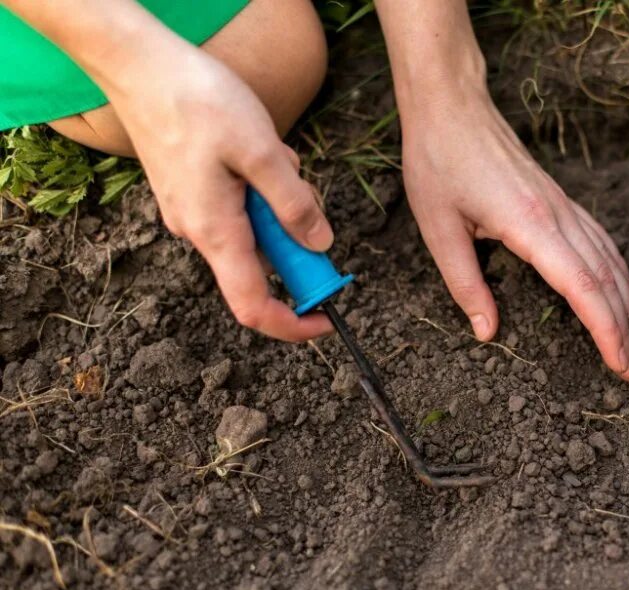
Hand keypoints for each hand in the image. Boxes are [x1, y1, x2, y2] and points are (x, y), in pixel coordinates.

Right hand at [103, 43, 334, 341]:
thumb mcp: (262, 151)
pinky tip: (255, 149)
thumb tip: (320, 246)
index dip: (293, 323)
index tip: (328, 318)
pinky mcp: (193, 194)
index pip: (253, 306)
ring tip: (270, 154)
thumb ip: (294, 204)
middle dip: (294, 235)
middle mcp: (199, 232)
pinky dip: (260, 187)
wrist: (140, 66)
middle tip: (299, 186)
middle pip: (262, 264)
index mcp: (215, 231)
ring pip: (256, 229)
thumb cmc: (198, 102)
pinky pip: (240, 208)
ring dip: (278, 202)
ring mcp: (193, 214)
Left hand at [401, 90, 628, 380]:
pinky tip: (625, 287)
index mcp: (529, 225)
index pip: (581, 286)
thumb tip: (486, 332)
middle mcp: (557, 215)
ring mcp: (562, 205)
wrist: (451, 107)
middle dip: (623, 327)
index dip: (604, 329)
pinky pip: (599, 239)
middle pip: (603, 279)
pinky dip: (618, 270)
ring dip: (627, 303)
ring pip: (608, 260)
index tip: (619, 362)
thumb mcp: (439, 230)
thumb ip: (466, 284)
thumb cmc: (438, 163)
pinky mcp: (558, 199)